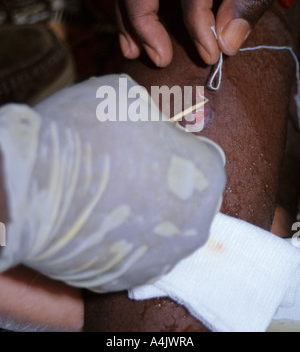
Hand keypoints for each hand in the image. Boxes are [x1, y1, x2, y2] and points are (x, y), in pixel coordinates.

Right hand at [0, 75, 224, 292]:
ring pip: (163, 230)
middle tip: (129, 171)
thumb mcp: (127, 96)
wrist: (35, 182)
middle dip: (166, 183)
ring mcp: (164, 257)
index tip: (151, 145)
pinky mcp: (131, 279)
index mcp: (206, 172)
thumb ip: (153, 111)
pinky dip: (122, 240)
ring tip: (109, 197)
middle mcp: (197, 222)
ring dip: (145, 215)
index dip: (175, 147)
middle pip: (187, 198)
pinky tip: (97, 221)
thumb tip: (151, 119)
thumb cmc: (89, 131)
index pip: (202, 157)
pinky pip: (135, 254)